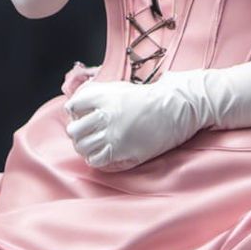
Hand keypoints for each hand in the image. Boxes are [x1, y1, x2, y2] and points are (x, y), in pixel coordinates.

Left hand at [64, 74, 213, 170]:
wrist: (178, 107)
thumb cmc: (150, 97)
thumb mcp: (121, 88)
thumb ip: (98, 95)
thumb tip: (78, 108)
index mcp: (104, 97)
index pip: (73, 106)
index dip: (74, 112)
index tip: (81, 115)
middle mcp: (106, 116)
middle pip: (74, 130)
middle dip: (78, 133)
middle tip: (87, 134)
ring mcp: (114, 136)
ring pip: (83, 148)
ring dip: (86, 147)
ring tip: (96, 144)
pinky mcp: (124, 152)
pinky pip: (97, 161)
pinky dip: (96, 158)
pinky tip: (104, 153)